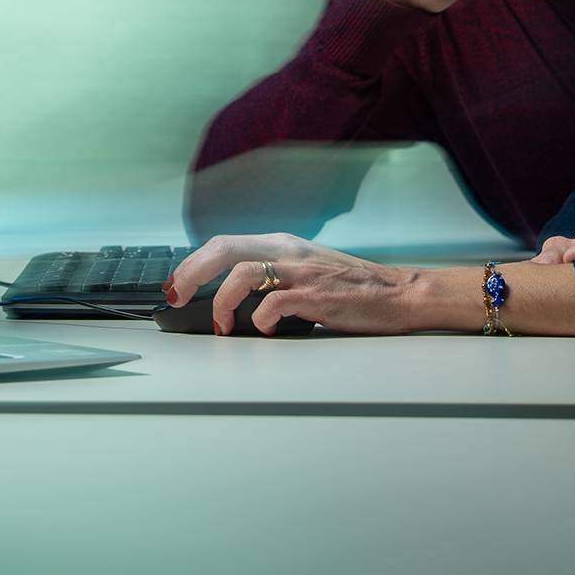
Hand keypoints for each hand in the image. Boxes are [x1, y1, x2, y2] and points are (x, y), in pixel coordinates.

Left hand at [165, 232, 418, 335]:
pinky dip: (259, 321)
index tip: (176, 286)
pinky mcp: (316, 295)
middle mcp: (289, 251)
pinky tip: (266, 330)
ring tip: (223, 326)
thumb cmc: (353, 288)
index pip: (223, 243)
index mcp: (284, 244)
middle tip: (177, 298)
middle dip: (190, 275)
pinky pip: (271, 305)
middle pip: (223, 249)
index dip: (192, 264)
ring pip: (242, 274)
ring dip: (222, 303)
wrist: (399, 294)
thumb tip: (229, 296)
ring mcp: (302, 272)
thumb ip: (273, 274)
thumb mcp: (307, 269)